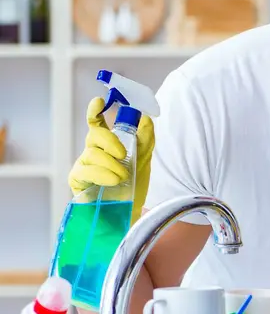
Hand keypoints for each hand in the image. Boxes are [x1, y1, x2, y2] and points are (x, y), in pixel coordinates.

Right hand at [68, 97, 154, 223]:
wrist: (130, 211)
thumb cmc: (134, 185)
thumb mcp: (144, 158)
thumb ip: (145, 138)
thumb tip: (146, 118)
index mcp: (107, 143)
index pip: (96, 122)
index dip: (95, 110)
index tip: (99, 101)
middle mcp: (93, 151)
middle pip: (94, 134)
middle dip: (110, 141)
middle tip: (124, 154)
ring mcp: (84, 165)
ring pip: (92, 154)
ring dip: (112, 165)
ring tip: (124, 177)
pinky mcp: (78, 181)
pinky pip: (87, 172)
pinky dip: (103, 174)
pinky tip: (114, 181)